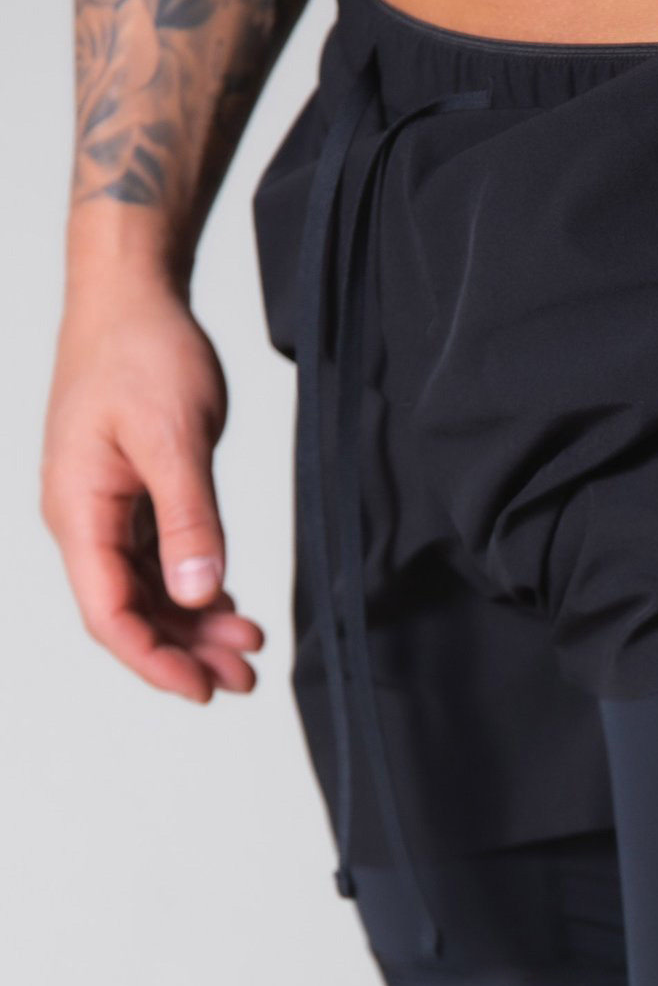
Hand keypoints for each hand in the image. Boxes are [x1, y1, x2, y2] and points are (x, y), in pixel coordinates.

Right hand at [41, 274, 263, 701]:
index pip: (110, 613)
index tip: (203, 689)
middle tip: (245, 678)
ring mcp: (107, 509)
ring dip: (195, 625)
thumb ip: (189, 519)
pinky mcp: (132, 497)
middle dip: (186, 652)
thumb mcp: (174, 437)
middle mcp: (85, 518)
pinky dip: (195, 589)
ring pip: (149, 591)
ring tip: (249, 648)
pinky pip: (159, 562)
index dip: (155, 660)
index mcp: (79, 510)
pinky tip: (230, 606)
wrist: (131, 295)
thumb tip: (196, 592)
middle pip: (132, 612)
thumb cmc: (142, 351)